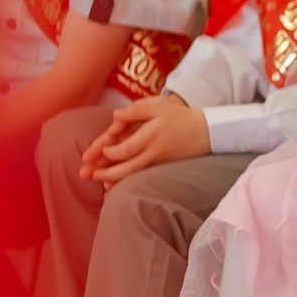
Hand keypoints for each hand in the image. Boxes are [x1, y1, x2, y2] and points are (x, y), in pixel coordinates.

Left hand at [81, 93, 208, 184]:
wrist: (207, 132)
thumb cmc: (180, 116)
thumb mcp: (159, 107)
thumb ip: (135, 111)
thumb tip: (114, 116)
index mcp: (150, 136)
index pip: (124, 149)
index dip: (109, 153)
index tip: (102, 151)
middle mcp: (153, 152)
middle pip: (127, 168)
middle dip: (106, 174)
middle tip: (89, 175)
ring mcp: (159, 162)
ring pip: (134, 176)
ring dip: (116, 182)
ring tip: (101, 187)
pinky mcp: (162, 166)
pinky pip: (142, 177)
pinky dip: (129, 184)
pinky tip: (118, 189)